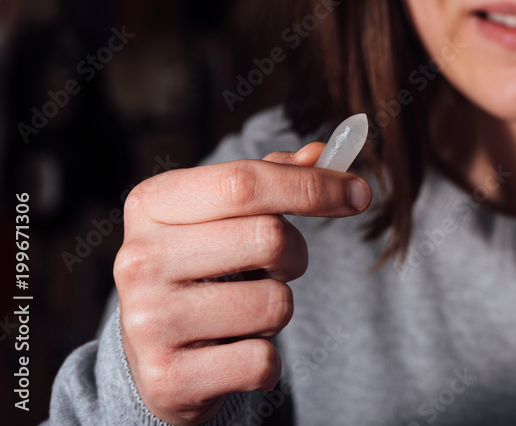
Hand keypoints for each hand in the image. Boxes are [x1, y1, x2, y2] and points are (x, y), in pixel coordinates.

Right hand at [114, 143, 370, 424]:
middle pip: (269, 237)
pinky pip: (263, 360)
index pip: (245, 181)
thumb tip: (322, 153)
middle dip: (295, 254)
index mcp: (151, 204)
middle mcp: (137, 259)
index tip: (360, 193)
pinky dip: (265, 358)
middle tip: (276, 267)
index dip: (314, 185)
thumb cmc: (202, 270)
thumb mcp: (222, 216)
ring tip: (241, 312)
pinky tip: (230, 352)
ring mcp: (148, 322)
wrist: (154, 361)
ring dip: (278, 309)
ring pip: (275, 303)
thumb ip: (273, 178)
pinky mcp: (169, 379)